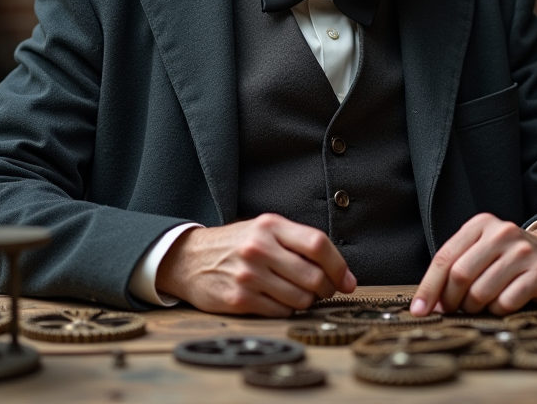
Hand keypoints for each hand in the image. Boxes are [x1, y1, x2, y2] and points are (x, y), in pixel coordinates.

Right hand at [156, 213, 356, 315]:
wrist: (189, 259)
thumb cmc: (236, 245)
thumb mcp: (265, 231)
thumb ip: (300, 244)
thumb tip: (343, 275)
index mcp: (270, 226)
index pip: (317, 244)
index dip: (339, 266)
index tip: (347, 281)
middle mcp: (259, 248)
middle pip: (313, 276)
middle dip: (326, 288)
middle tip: (323, 290)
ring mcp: (248, 275)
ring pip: (301, 298)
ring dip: (307, 300)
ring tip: (297, 293)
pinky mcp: (239, 299)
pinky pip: (281, 311)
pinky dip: (287, 309)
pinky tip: (277, 300)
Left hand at [409, 214, 536, 316]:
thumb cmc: (507, 258)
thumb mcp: (480, 250)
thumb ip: (454, 268)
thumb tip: (428, 303)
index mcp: (481, 224)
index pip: (445, 258)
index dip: (429, 287)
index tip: (419, 310)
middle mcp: (502, 233)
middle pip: (460, 275)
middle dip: (452, 300)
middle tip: (454, 309)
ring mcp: (523, 252)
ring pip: (482, 292)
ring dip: (475, 307)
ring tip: (480, 305)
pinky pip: (506, 303)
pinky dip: (497, 310)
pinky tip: (501, 303)